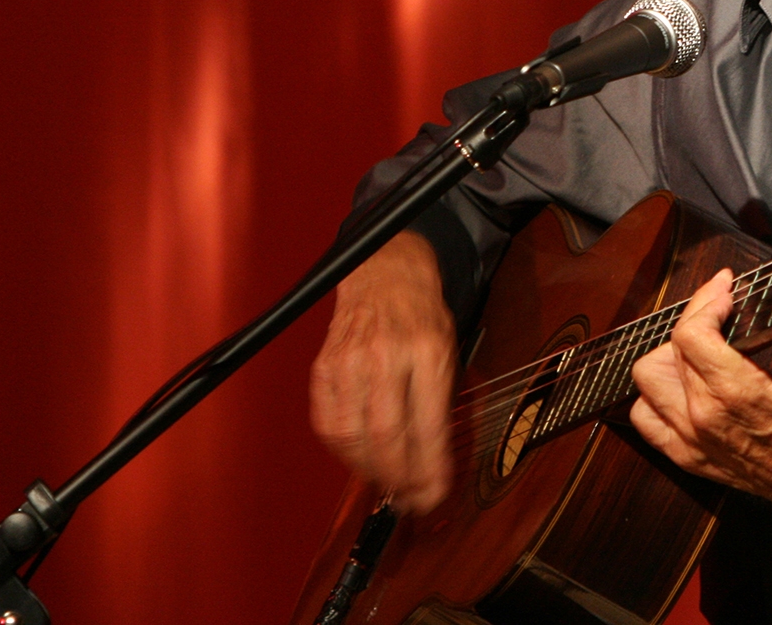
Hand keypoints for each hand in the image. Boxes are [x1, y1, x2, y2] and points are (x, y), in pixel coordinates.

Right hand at [310, 230, 455, 512]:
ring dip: (369, 471)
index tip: (434, 494)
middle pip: (385, 436)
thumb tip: (433, 464)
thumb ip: (441, 402)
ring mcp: (349, 361)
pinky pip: (327, 423)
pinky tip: (359, 458)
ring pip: (352, 436)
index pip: (428, 424)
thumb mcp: (448, 350)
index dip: (429, 469)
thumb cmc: (422, 315)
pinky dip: (343, 451)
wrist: (385, 271)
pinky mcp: (323, 367)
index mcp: (427, 351)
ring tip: (386, 484)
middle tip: (410, 500)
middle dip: (399, 479)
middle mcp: (386, 356)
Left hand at [628, 269, 771, 527]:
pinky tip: (679, 385)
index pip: (691, 333)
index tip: (724, 291)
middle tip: (717, 310)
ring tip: (696, 347)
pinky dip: (654, 396)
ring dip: (668, 356)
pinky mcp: (686, 456)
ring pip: (647, 379)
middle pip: (669, 349)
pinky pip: (645, 418)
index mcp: (737, 391)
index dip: (704, 302)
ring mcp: (691, 438)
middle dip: (694, 318)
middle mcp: (705, 415)